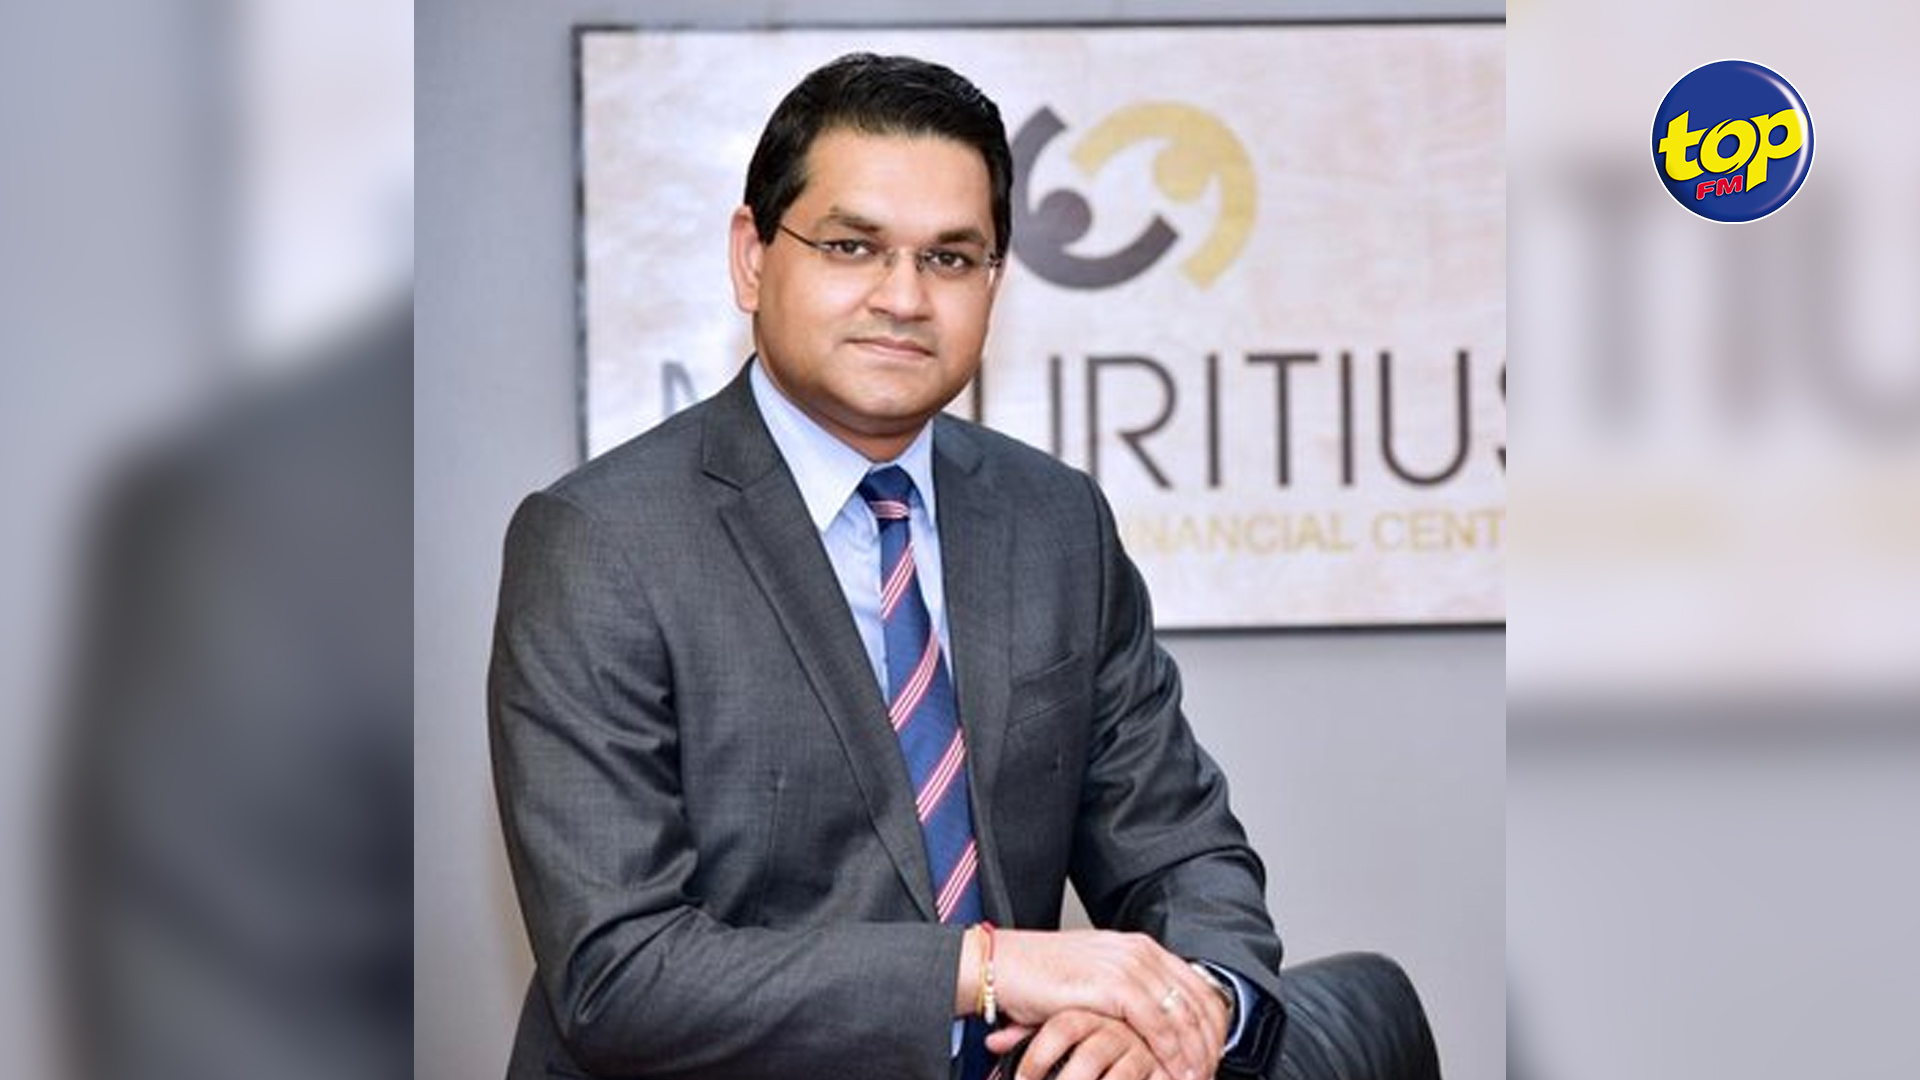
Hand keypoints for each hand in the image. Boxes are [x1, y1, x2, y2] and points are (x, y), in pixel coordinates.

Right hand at [988, 930, 1227, 1079]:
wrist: (1002, 966)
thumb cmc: (1040, 977)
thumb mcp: (1094, 979)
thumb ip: (1127, 993)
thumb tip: (1154, 1024)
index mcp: (1139, 947)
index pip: (1194, 984)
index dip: (1210, 1022)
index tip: (1214, 1052)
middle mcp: (1139, 952)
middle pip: (1196, 999)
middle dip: (1209, 1041)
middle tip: (1212, 1071)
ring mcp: (1127, 966)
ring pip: (1181, 1014)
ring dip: (1195, 1052)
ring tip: (1199, 1078)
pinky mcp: (1112, 985)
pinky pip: (1156, 1025)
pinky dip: (1170, 1052)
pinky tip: (1175, 1072)